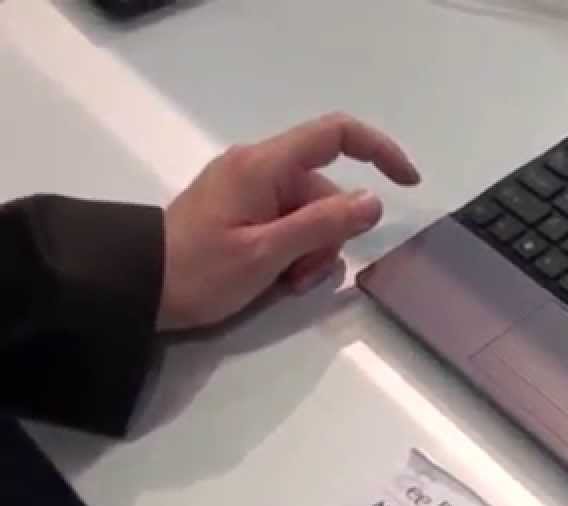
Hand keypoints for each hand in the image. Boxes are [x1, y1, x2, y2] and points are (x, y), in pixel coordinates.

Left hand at [158, 113, 420, 330]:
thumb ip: (322, 226)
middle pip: (325, 190)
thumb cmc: (198, 272)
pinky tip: (276, 279)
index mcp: (264, 165)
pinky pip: (289, 224)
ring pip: (311, 214)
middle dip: (330, 235)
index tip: (408, 182)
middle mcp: (259, 168)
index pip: (336, 134)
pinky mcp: (243, 211)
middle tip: (303, 276)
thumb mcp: (266, 253)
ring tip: (285, 282)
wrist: (137, 288)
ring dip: (311, 251)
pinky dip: (294, 252)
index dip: (379, 151)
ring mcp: (250, 190)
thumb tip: (373, 203)